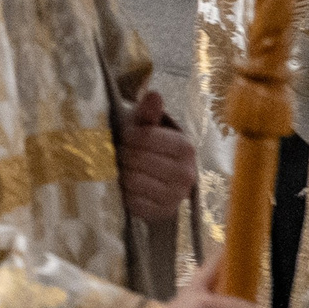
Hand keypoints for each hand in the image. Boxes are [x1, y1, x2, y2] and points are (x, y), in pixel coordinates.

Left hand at [120, 88, 195, 222]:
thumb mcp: (145, 124)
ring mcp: (177, 196)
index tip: (126, 136)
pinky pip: (134, 203)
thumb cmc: (146, 142)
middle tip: (122, 153)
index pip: (144, 139)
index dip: (128, 136)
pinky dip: (125, 194)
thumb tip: (154, 95)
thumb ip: (148, 112)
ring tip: (123, 168)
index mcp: (185, 147)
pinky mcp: (164, 213)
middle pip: (136, 160)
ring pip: (133, 181)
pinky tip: (127, 186)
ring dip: (121, 174)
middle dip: (123, 155)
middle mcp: (187, 173)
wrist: (154, 172)